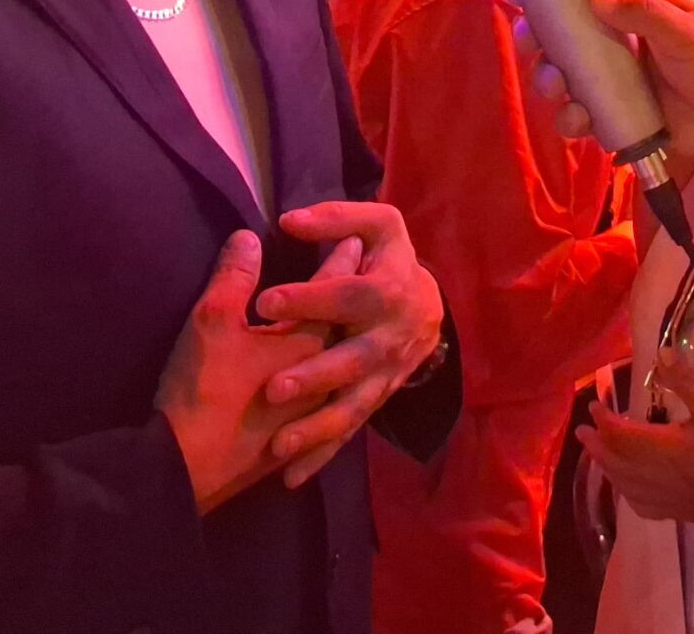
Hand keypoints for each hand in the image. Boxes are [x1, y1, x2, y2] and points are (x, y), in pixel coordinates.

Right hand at [155, 230, 336, 512]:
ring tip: (354, 329)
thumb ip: (234, 277)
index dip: (340, 261)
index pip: (331, 291)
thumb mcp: (213, 322)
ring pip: (343, 372)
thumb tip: (248, 238)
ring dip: (348, 346)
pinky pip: (327, 411)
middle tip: (366, 279)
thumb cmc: (205, 387)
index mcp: (307, 342)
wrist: (190, 468)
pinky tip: (331, 394)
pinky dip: (332, 394)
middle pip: (345, 330)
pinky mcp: (299, 439)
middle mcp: (323, 375)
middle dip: (353, 301)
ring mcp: (314, 411)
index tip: (354, 241)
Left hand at [251, 202, 444, 487]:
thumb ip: (339, 217)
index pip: (349, 295)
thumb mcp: (380, 227)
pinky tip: (289, 476)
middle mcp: (388, 338)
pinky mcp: (372, 401)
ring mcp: (382, 376)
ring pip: (351, 406)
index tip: (264, 303)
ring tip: (280, 444)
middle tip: (273, 390)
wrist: (429, 308)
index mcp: (387, 292)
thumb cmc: (391, 261)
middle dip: (315, 376)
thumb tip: (289, 219)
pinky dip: (320, 455)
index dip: (310, 298)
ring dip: (317, 426)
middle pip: (353, 359)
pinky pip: (347, 432)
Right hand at [515, 0, 693, 181]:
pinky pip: (582, 115)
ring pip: (566, 79)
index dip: (556, 2)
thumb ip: (644, 13)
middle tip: (535, 51)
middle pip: (565, 41)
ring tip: (557, 88)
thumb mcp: (687, 31)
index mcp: (634, 14)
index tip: (530, 5)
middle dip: (543, 46)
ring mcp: (614, 82)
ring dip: (551, 82)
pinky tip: (577, 120)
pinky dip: (571, 118)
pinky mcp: (615, 116)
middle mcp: (617, 45)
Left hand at [577, 358, 693, 536]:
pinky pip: (641, 506)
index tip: (595, 405)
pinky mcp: (678, 513)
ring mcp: (665, 498)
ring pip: (624, 485)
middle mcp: (654, 476)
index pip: (620, 433)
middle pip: (615, 461)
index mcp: (659, 448)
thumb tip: (660, 353)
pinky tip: (631, 492)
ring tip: (599, 457)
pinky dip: (627, 494)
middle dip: (597, 445)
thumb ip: (685, 380)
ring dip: (607, 468)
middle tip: (583, 432)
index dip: (604, 419)